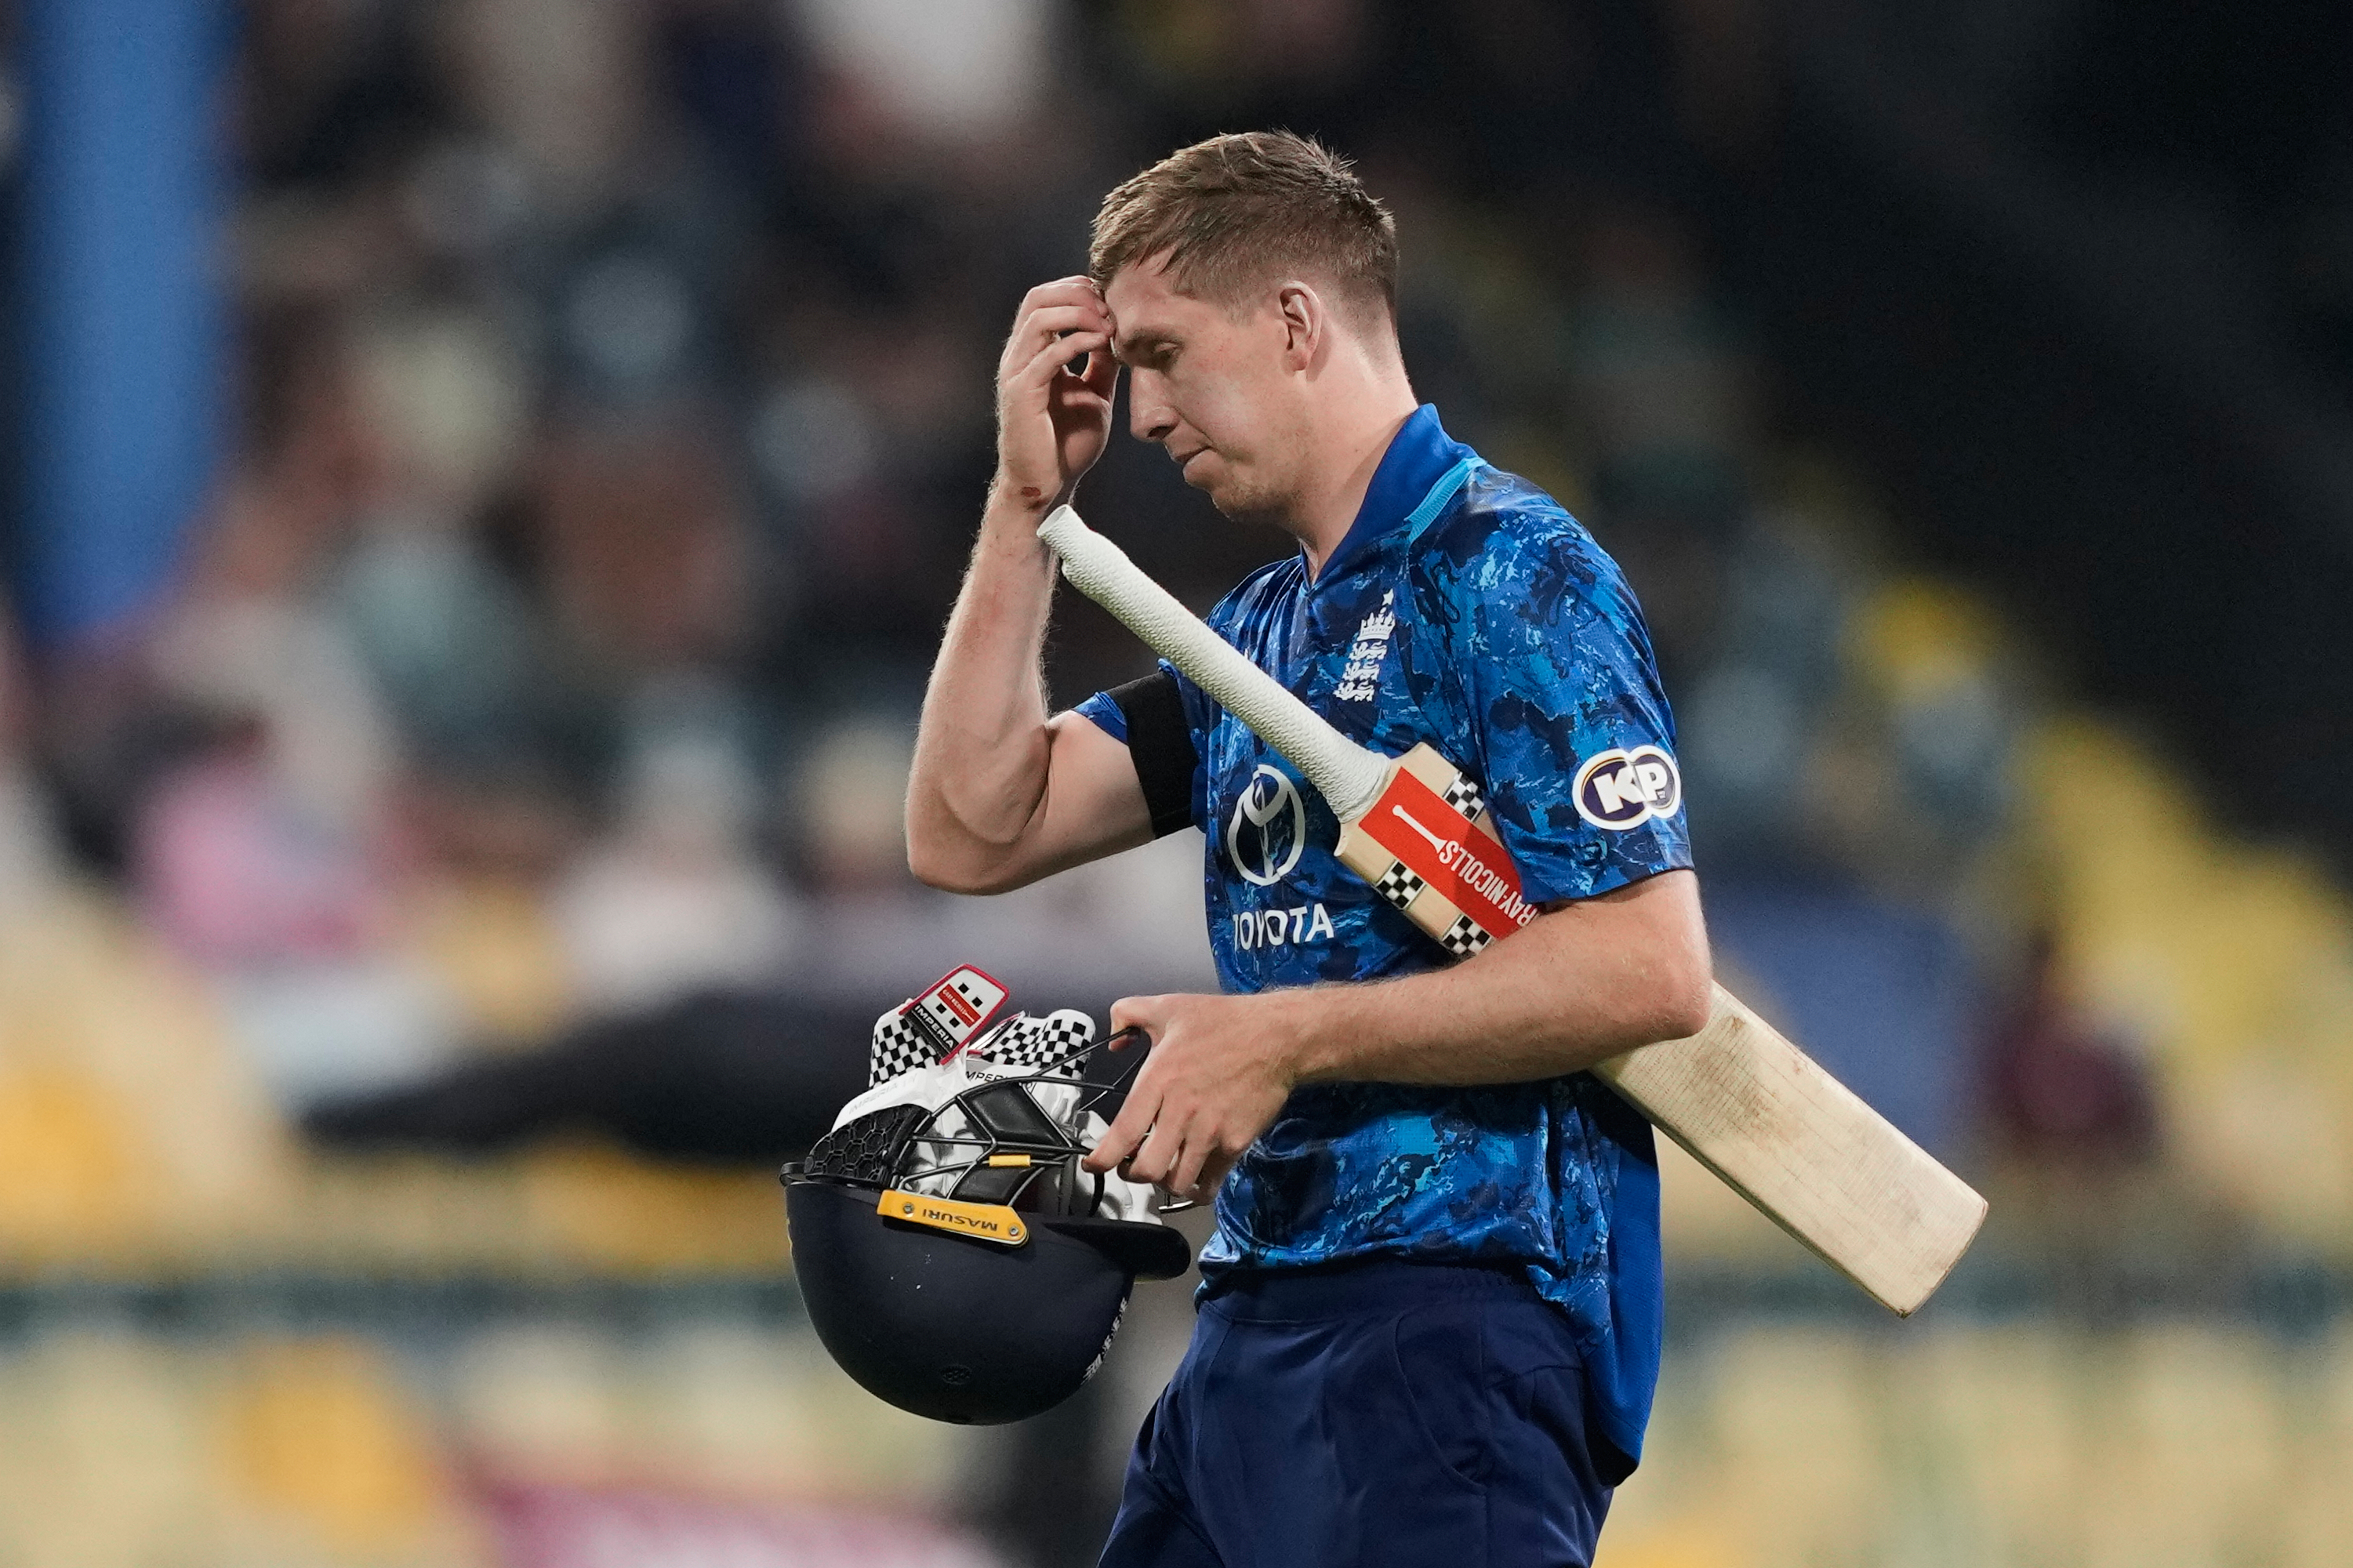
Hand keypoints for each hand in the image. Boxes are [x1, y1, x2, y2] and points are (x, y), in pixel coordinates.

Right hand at [994, 276, 1117, 510]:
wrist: (1048, 484)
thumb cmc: (1067, 444)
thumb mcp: (1093, 394)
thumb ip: (1101, 363)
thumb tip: (1116, 333)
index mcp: (1032, 353)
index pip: (1045, 298)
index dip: (1077, 290)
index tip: (1111, 305)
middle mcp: (1018, 356)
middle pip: (1038, 297)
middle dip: (1077, 294)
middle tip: (1110, 310)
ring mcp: (1017, 372)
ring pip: (1040, 317)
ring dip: (1079, 313)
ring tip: (1107, 326)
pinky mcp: (1022, 393)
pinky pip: (1048, 354)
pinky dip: (1078, 341)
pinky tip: (1103, 344)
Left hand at [1081, 992, 1303, 1200]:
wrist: (1278, 1037)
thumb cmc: (1223, 1021)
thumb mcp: (1168, 1006)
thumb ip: (1128, 1014)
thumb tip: (1114, 1042)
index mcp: (1159, 1079)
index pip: (1123, 1133)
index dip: (1102, 1159)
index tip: (1094, 1164)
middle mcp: (1182, 1111)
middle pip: (1147, 1170)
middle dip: (1133, 1174)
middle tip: (1132, 1166)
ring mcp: (1211, 1131)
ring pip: (1177, 1181)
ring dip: (1165, 1181)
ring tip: (1163, 1169)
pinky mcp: (1235, 1143)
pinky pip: (1210, 1183)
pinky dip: (1196, 1189)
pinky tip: (1192, 1178)